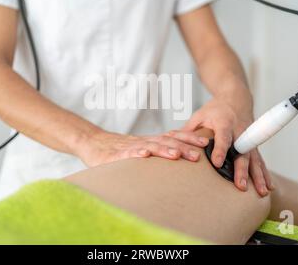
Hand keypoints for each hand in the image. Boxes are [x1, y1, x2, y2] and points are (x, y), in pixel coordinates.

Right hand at [79, 130, 209, 166]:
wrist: (92, 143)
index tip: (206, 142)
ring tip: (176, 155)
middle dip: (183, 147)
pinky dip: (135, 153)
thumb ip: (156, 153)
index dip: (189, 138)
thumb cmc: (118, 150)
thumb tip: (178, 160)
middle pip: (166, 141)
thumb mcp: (140, 150)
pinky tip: (144, 155)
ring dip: (163, 150)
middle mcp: (143, 142)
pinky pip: (126, 154)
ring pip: (149, 146)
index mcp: (150, 141)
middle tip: (197, 155)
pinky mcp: (115, 155)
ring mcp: (129, 147)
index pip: (173, 136)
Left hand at [183, 98, 273, 195]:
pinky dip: (265, 174)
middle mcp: (239, 131)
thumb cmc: (214, 110)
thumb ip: (189, 130)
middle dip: (242, 170)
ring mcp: (249, 139)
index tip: (217, 163)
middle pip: (242, 152)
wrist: (235, 99)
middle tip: (240, 186)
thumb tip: (172, 144)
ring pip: (254, 159)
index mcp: (224, 122)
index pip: (222, 137)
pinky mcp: (254, 145)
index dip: (220, 150)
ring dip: (258, 176)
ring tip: (261, 193)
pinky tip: (268, 187)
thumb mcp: (199, 115)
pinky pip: (260, 160)